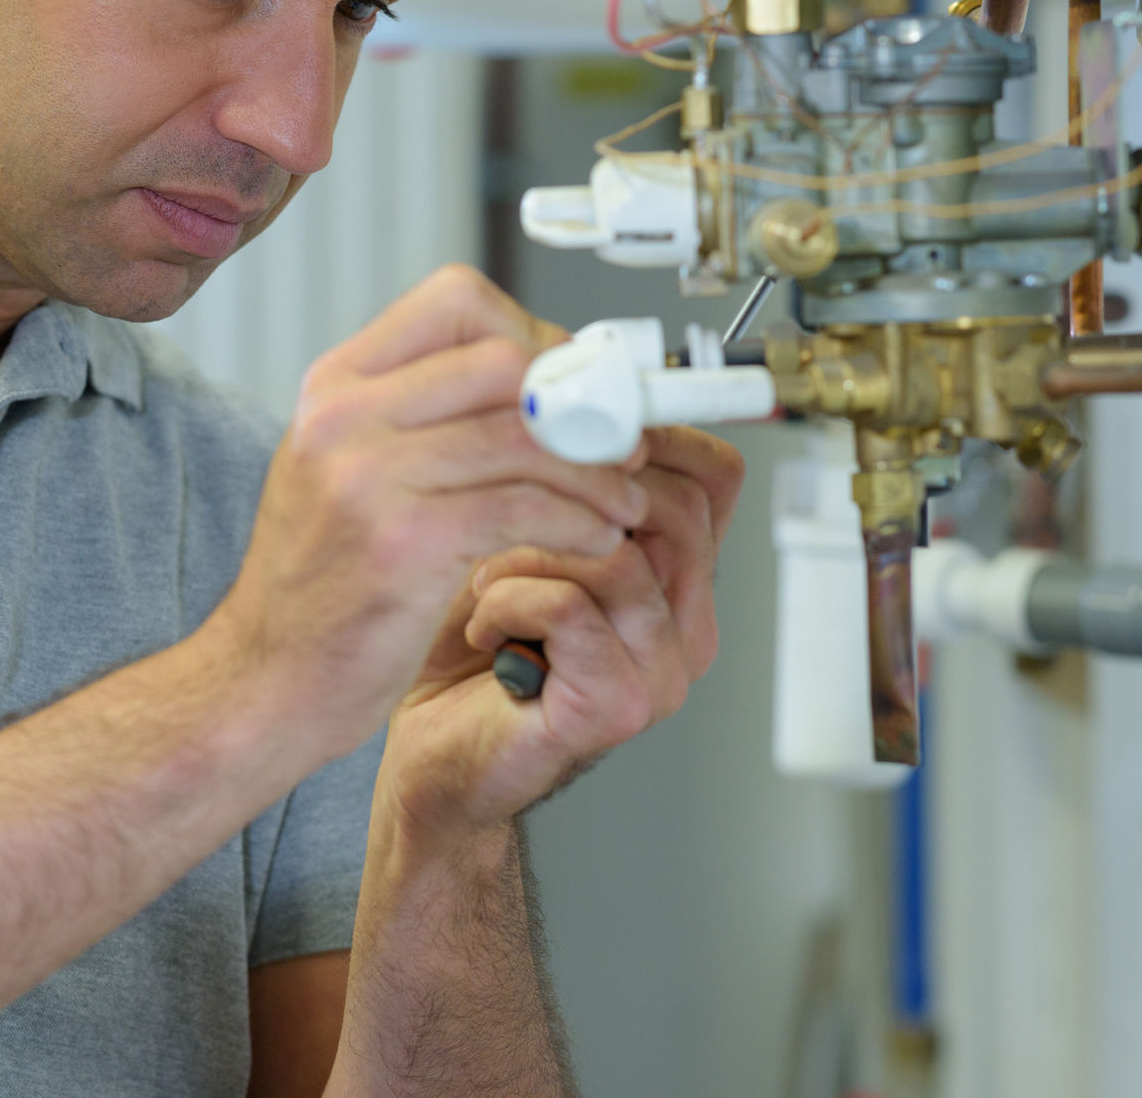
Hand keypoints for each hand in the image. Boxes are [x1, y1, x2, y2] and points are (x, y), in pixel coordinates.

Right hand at [211, 266, 648, 759]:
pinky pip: (525, 506)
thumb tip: (540, 376)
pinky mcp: (404, 543)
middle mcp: (343, 417)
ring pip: (526, 434)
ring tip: (622, 498)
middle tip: (618, 438)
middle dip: (581, 400)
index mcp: (335, 386)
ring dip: (597, 469)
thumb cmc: (322, 585)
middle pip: (502, 359)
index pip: (457, 302)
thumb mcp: (350, 470)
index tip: (570, 383)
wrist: (263, 683)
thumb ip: (425, 415)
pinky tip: (598, 537)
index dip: (533, 333)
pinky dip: (581, 519)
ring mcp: (368, 477)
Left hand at [374, 424, 744, 842]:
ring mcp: (659, 669)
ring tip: (483, 573)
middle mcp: (685, 621)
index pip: (712, 476)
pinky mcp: (616, 705)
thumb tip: (563, 387)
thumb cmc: (466, 647)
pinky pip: (571, 609)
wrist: (429, 754)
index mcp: (677, 574)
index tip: (570, 417)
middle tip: (508, 493)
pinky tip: (481, 626)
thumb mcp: (519, 534)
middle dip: (575, 483)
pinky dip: (506, 601)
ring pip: (619, 554)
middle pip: (675, 505)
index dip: (645, 433)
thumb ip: (559, 478)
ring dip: (527, 548)